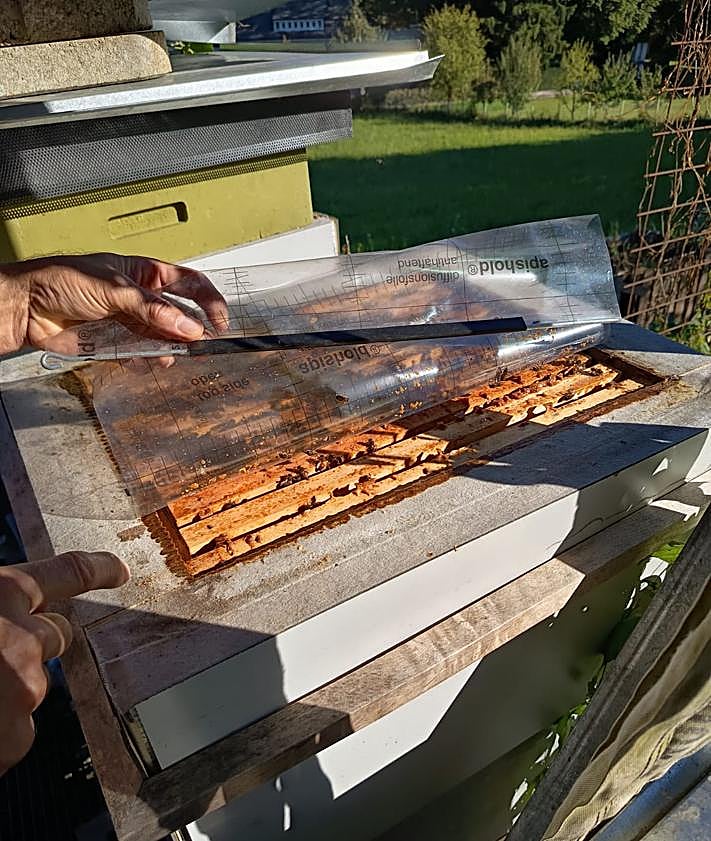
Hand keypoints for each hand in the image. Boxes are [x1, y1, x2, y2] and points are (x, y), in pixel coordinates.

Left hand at [0, 253, 227, 354]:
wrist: (26, 308)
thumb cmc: (60, 280)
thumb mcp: (114, 288)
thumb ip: (151, 309)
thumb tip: (186, 325)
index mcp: (145, 273)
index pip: (189, 284)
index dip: (208, 300)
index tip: (219, 320)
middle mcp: (141, 298)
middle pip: (180, 315)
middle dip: (192, 330)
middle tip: (201, 344)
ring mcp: (131, 321)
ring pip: (163, 338)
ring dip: (170, 348)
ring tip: (170, 354)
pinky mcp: (118, 343)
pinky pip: (142, 355)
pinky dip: (147, 360)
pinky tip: (146, 360)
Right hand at [0, 551, 129, 774]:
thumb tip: (13, 608)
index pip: (65, 572)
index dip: (96, 569)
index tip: (117, 570)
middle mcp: (20, 638)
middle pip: (56, 632)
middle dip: (33, 640)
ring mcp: (23, 689)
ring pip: (33, 683)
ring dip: (9, 689)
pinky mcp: (16, 737)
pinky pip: (19, 728)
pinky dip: (0, 730)